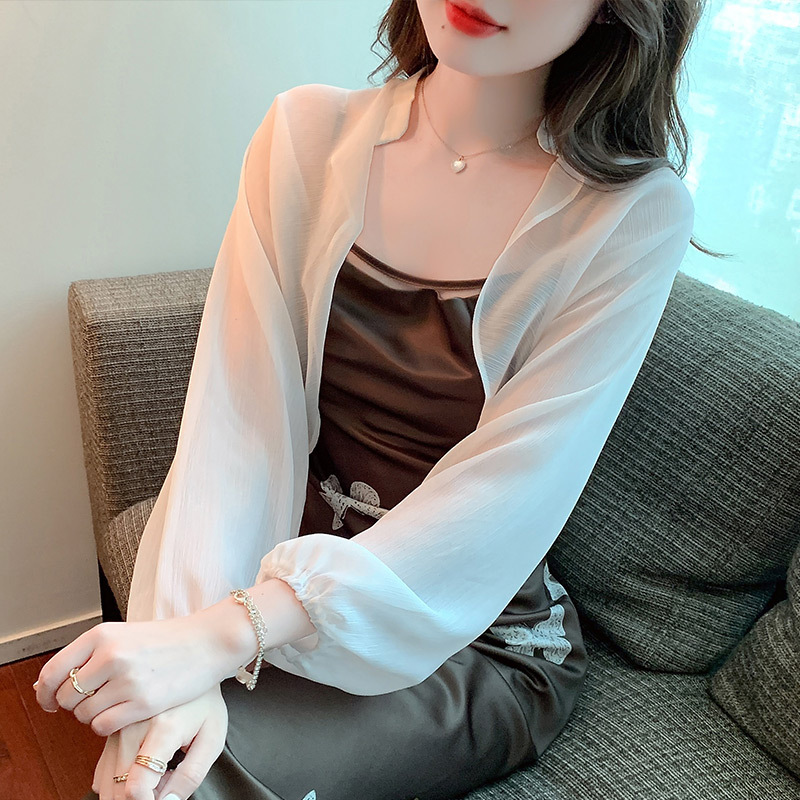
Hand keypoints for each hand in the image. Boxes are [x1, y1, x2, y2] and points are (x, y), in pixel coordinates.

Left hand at [34, 613, 237, 735]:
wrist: (208, 641)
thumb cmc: (167, 639)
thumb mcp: (124, 635)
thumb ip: (87, 656)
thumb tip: (42, 685)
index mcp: (102, 634)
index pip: (52, 671)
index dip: (44, 692)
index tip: (50, 701)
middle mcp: (111, 655)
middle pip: (65, 696)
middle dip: (74, 704)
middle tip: (95, 699)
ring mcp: (127, 679)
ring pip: (83, 714)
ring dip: (92, 715)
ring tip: (115, 702)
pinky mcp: (143, 702)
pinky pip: (103, 726)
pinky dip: (106, 725)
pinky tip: (123, 712)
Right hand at [92, 683, 227, 799]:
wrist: (191, 663)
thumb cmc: (205, 703)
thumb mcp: (213, 737)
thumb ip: (191, 775)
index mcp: (162, 729)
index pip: (136, 787)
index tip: (163, 798)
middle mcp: (132, 727)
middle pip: (116, 788)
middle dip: (140, 799)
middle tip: (165, 784)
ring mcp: (117, 726)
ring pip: (106, 782)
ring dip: (127, 790)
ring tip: (157, 775)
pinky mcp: (111, 727)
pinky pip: (102, 769)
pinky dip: (118, 780)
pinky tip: (141, 769)